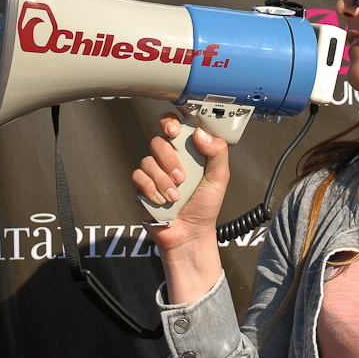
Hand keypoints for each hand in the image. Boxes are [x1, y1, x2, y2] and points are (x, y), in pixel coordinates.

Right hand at [132, 112, 227, 303]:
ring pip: (148, 161)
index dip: (170, 123)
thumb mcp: (219, 178)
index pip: (174, 127)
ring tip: (175, 196)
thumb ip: (217, 153)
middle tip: (182, 177)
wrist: (190, 234)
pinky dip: (152, 190)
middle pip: (158, 142)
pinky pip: (138, 177)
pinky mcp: (141, 187)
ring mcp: (154, 172)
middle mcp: (169, 160)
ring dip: (163, 180)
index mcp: (188, 153)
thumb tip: (201, 133)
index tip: (175, 131)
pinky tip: (163, 200)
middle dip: (170, 160)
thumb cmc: (204, 206)